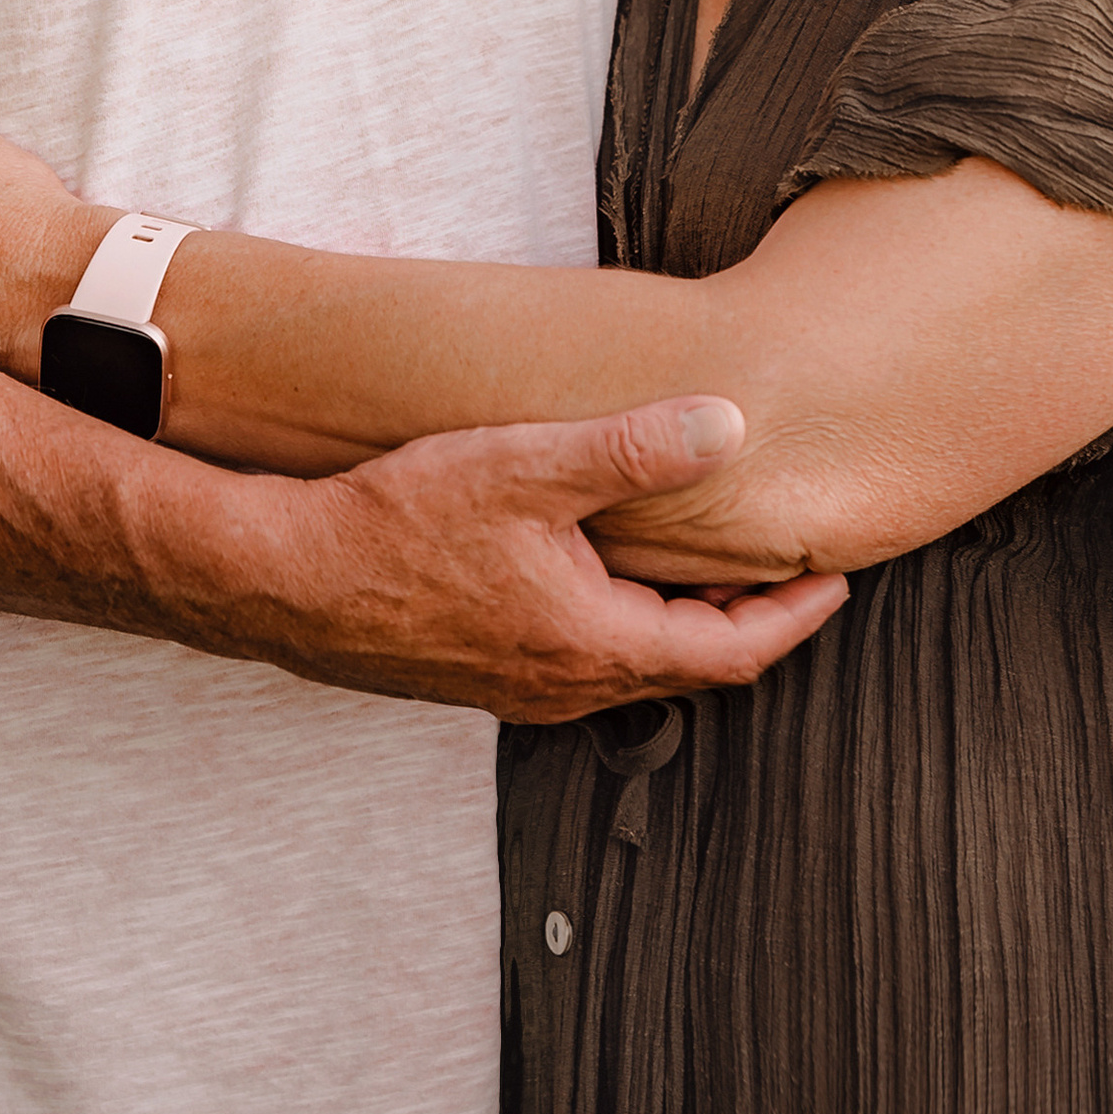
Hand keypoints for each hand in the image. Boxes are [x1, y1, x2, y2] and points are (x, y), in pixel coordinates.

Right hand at [247, 395, 848, 721]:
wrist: (279, 580)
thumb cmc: (395, 524)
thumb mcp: (525, 467)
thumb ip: (632, 450)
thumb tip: (727, 425)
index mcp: (593, 645)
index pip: (731, 655)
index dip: (792, 619)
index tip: (833, 581)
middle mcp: (562, 685)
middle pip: (687, 669)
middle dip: (746, 624)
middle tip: (787, 573)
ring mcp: (515, 689)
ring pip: (629, 669)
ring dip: (679, 626)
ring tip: (708, 569)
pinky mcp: (476, 674)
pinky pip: (577, 662)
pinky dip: (619, 626)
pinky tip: (601, 575)